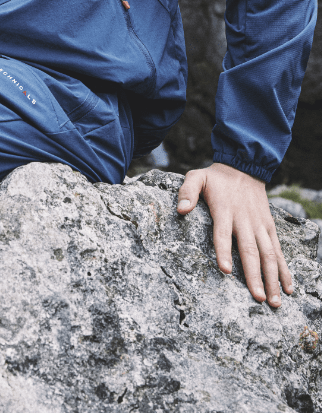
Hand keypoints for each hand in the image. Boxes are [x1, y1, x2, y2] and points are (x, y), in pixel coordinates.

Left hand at [177, 162, 292, 306]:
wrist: (244, 168)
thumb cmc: (216, 178)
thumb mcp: (197, 177)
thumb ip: (187, 191)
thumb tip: (181, 210)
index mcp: (225, 210)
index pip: (223, 233)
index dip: (224, 251)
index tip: (226, 270)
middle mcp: (244, 220)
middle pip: (250, 250)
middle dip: (254, 275)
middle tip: (258, 298)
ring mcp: (259, 225)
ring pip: (268, 254)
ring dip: (272, 278)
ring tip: (274, 301)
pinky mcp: (269, 227)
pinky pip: (278, 250)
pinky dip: (284, 269)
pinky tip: (287, 288)